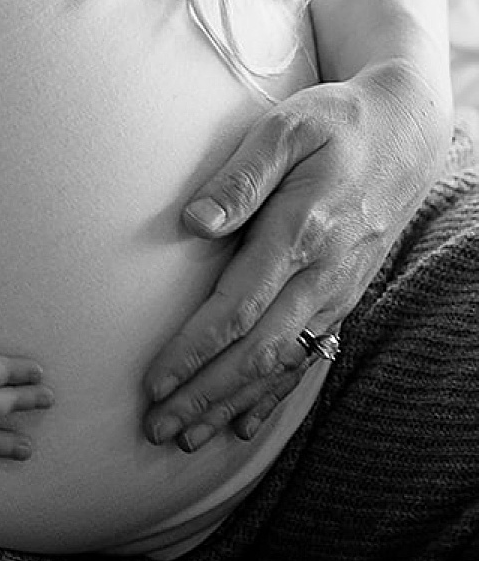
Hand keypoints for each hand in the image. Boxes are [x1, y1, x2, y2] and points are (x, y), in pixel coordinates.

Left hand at [143, 59, 447, 448]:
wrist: (405, 133)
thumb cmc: (334, 122)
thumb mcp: (286, 127)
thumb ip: (240, 176)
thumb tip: (194, 223)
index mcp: (301, 233)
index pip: (238, 309)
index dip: (194, 351)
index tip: (154, 381)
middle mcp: (323, 275)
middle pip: (255, 352)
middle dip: (203, 396)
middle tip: (155, 428)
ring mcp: (337, 292)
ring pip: (280, 365)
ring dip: (231, 404)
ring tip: (186, 437)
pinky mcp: (343, 297)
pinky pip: (308, 358)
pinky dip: (274, 396)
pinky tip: (242, 424)